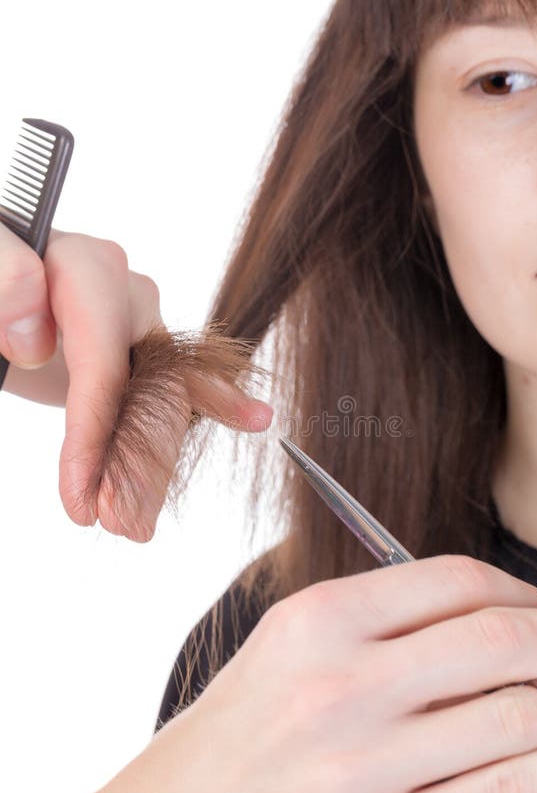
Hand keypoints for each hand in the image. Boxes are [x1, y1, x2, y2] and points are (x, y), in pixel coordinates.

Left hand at [0, 224, 272, 540]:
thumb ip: (2, 274)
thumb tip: (34, 343)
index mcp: (85, 268)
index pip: (104, 361)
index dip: (95, 431)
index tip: (77, 493)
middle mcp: (124, 291)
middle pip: (146, 387)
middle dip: (133, 463)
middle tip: (112, 524)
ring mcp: (134, 321)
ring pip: (162, 401)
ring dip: (152, 468)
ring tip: (135, 524)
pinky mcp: (134, 350)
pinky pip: (173, 386)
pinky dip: (205, 411)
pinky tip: (255, 418)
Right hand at [70, 555, 536, 792]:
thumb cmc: (241, 730)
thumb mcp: (290, 647)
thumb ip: (385, 624)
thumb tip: (500, 621)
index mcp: (316, 621)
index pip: (453, 581)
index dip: (524, 591)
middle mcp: (342, 686)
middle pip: (498, 642)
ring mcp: (366, 769)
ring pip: (518, 717)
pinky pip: (508, 792)